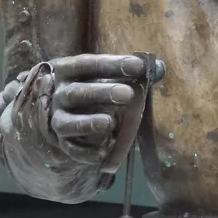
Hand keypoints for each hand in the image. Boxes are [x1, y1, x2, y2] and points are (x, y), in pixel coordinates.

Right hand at [49, 53, 164, 168]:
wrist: (65, 111)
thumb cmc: (93, 86)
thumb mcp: (106, 75)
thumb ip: (132, 73)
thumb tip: (160, 69)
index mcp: (68, 70)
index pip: (87, 64)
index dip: (111, 64)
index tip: (138, 66)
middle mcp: (60, 94)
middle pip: (77, 93)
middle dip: (102, 93)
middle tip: (128, 94)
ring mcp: (58, 119)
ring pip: (68, 123)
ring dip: (89, 123)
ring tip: (110, 123)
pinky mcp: (62, 142)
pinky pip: (71, 149)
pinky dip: (86, 153)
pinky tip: (103, 152)